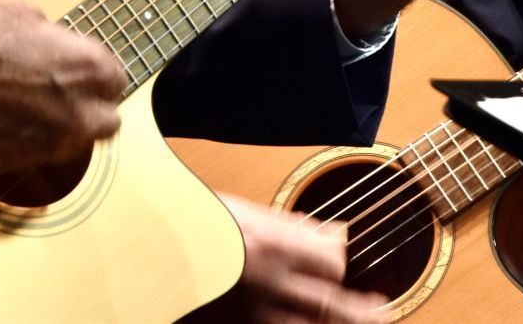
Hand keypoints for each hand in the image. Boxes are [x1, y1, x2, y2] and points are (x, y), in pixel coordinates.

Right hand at [0, 0, 125, 169]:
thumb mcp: (28, 16)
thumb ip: (55, 42)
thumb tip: (55, 50)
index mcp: (90, 68)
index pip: (116, 81)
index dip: (97, 75)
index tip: (82, 73)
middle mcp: (79, 112)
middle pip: (108, 121)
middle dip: (93, 109)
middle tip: (67, 96)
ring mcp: (51, 142)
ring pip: (75, 143)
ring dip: (65, 129)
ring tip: (36, 111)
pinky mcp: (20, 160)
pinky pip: (38, 153)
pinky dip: (31, 141)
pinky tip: (8, 122)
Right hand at [183, 195, 387, 323]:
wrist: (140, 245)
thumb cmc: (189, 220)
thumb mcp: (242, 210)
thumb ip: (289, 225)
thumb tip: (330, 233)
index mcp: (267, 246)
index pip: (331, 260)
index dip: (341, 258)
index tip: (343, 256)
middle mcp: (265, 284)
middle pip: (329, 306)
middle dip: (362, 311)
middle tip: (383, 311)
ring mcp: (249, 313)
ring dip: (335, 322)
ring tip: (360, 320)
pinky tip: (302, 321)